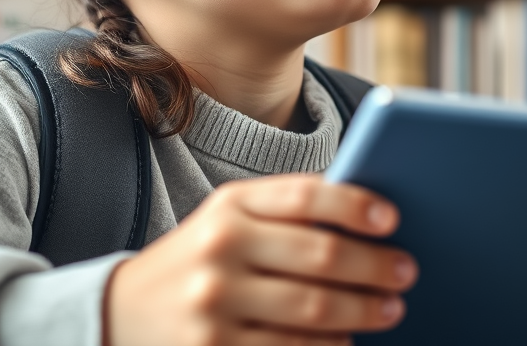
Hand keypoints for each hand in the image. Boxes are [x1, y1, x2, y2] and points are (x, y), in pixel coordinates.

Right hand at [106, 173, 417, 345]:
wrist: (120, 313)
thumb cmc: (199, 259)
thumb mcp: (230, 220)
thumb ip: (287, 213)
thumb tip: (367, 217)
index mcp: (229, 205)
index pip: (306, 195)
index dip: (355, 205)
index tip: (392, 217)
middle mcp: (220, 249)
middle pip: (321, 257)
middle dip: (375, 266)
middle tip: (406, 271)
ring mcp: (216, 306)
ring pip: (314, 313)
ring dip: (363, 312)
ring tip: (389, 308)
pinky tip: (347, 342)